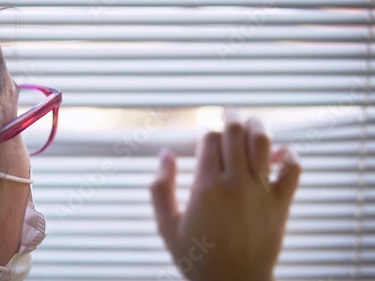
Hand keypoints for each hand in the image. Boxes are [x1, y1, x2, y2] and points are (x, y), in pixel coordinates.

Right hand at [150, 109, 300, 280]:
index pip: (209, 139)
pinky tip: (280, 153)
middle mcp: (235, 183)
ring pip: (263, 142)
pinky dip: (290, 155)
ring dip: (257, 126)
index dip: (207, 131)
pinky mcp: (280, 204)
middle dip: (231, 116)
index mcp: (205, 186)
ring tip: (252, 122)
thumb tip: (164, 154)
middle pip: (236, 132)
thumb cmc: (197, 258)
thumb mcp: (166, 225)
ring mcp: (261, 192)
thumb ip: (160, 186)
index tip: (206, 135)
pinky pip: (293, 169)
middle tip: (229, 111)